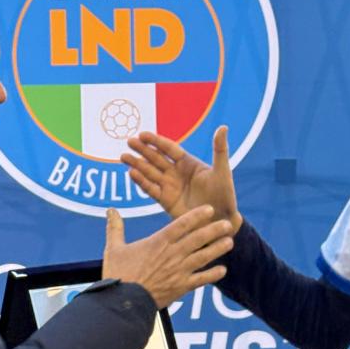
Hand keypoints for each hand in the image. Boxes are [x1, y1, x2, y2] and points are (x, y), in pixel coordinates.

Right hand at [102, 205, 233, 309]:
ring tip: (230, 242)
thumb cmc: (118, 274)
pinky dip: (212, 275)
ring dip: (218, 249)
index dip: (197, 215)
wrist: (123, 302)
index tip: (210, 209)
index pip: (182, 224)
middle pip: (198, 238)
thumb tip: (110, 210)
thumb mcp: (114, 248)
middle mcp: (172, 254)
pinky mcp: (181, 287)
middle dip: (214, 230)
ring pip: (203, 257)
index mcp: (158, 242)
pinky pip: (201, 280)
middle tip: (228, 224)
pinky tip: (223, 270)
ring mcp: (179, 271)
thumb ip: (115, 228)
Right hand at [121, 124, 241, 233]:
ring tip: (124, 157)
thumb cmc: (225, 195)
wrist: (220, 221)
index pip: (170, 149)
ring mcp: (170, 187)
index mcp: (189, 163)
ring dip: (137, 164)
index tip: (143, 135)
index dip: (156, 142)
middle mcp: (177, 173)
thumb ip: (220, 149)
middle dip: (143, 150)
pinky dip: (141, 182)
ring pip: (150, 173)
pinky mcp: (166, 201)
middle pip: (156, 158)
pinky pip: (151, 189)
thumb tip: (223, 127)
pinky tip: (131, 174)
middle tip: (129, 142)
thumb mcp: (223, 171)